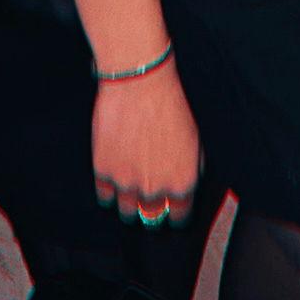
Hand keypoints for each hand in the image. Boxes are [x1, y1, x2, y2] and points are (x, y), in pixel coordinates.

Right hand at [92, 63, 201, 225]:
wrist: (140, 83)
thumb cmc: (171, 104)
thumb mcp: (195, 139)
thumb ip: (191, 169)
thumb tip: (185, 187)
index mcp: (182, 183)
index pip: (179, 216)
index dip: (174, 210)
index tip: (170, 204)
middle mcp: (156, 190)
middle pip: (152, 217)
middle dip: (152, 207)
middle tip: (148, 190)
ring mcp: (127, 184)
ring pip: (127, 212)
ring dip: (129, 201)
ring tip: (131, 182)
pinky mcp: (104, 173)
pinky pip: (106, 196)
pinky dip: (110, 189)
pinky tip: (116, 173)